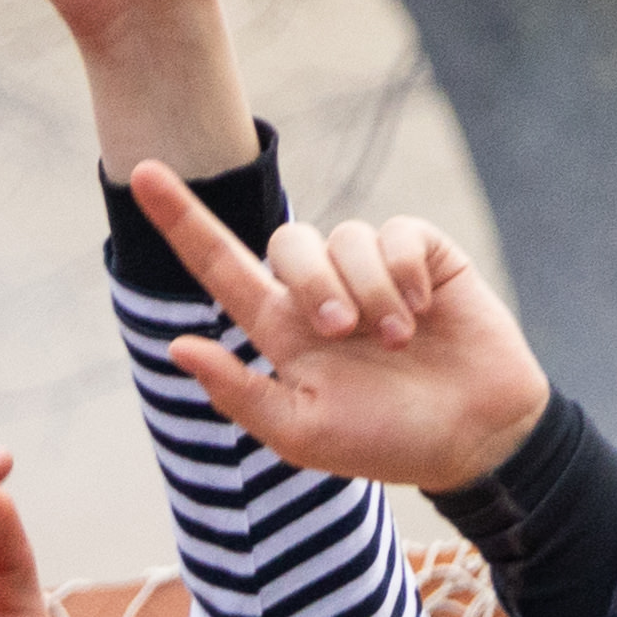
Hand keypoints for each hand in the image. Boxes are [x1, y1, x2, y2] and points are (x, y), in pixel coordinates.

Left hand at [126, 170, 551, 492]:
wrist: (475, 438)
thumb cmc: (384, 442)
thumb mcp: (302, 433)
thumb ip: (239, 393)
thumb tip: (179, 347)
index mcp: (280, 330)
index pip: (219, 265)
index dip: (181, 220)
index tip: (141, 174)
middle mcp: (320, 290)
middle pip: (286, 241)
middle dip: (312, 283)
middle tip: (344, 333)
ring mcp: (372, 269)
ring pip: (344, 236)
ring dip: (368, 291)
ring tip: (398, 340)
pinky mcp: (423, 254)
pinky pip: (395, 232)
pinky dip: (404, 274)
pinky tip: (426, 311)